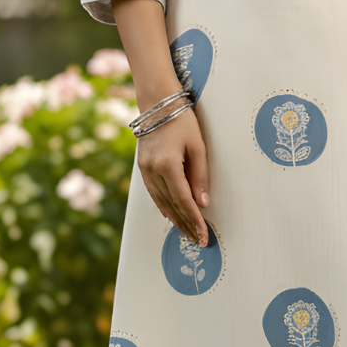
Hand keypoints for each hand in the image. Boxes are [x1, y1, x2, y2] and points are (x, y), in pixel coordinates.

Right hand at [135, 105, 209, 243]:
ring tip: (189, 234)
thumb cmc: (182, 122)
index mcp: (167, 165)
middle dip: (186, 226)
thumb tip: (202, 203)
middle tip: (199, 241)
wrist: (157, 105)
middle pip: (171, 206)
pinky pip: (154, 195)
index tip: (203, 234)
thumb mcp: (198, 147)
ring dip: (176, 221)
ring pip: (161, 204)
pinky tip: (173, 218)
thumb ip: (200, 176)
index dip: (194, 220)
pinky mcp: (142, 170)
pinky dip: (165, 208)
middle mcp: (152, 171)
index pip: (183, 200)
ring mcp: (145, 171)